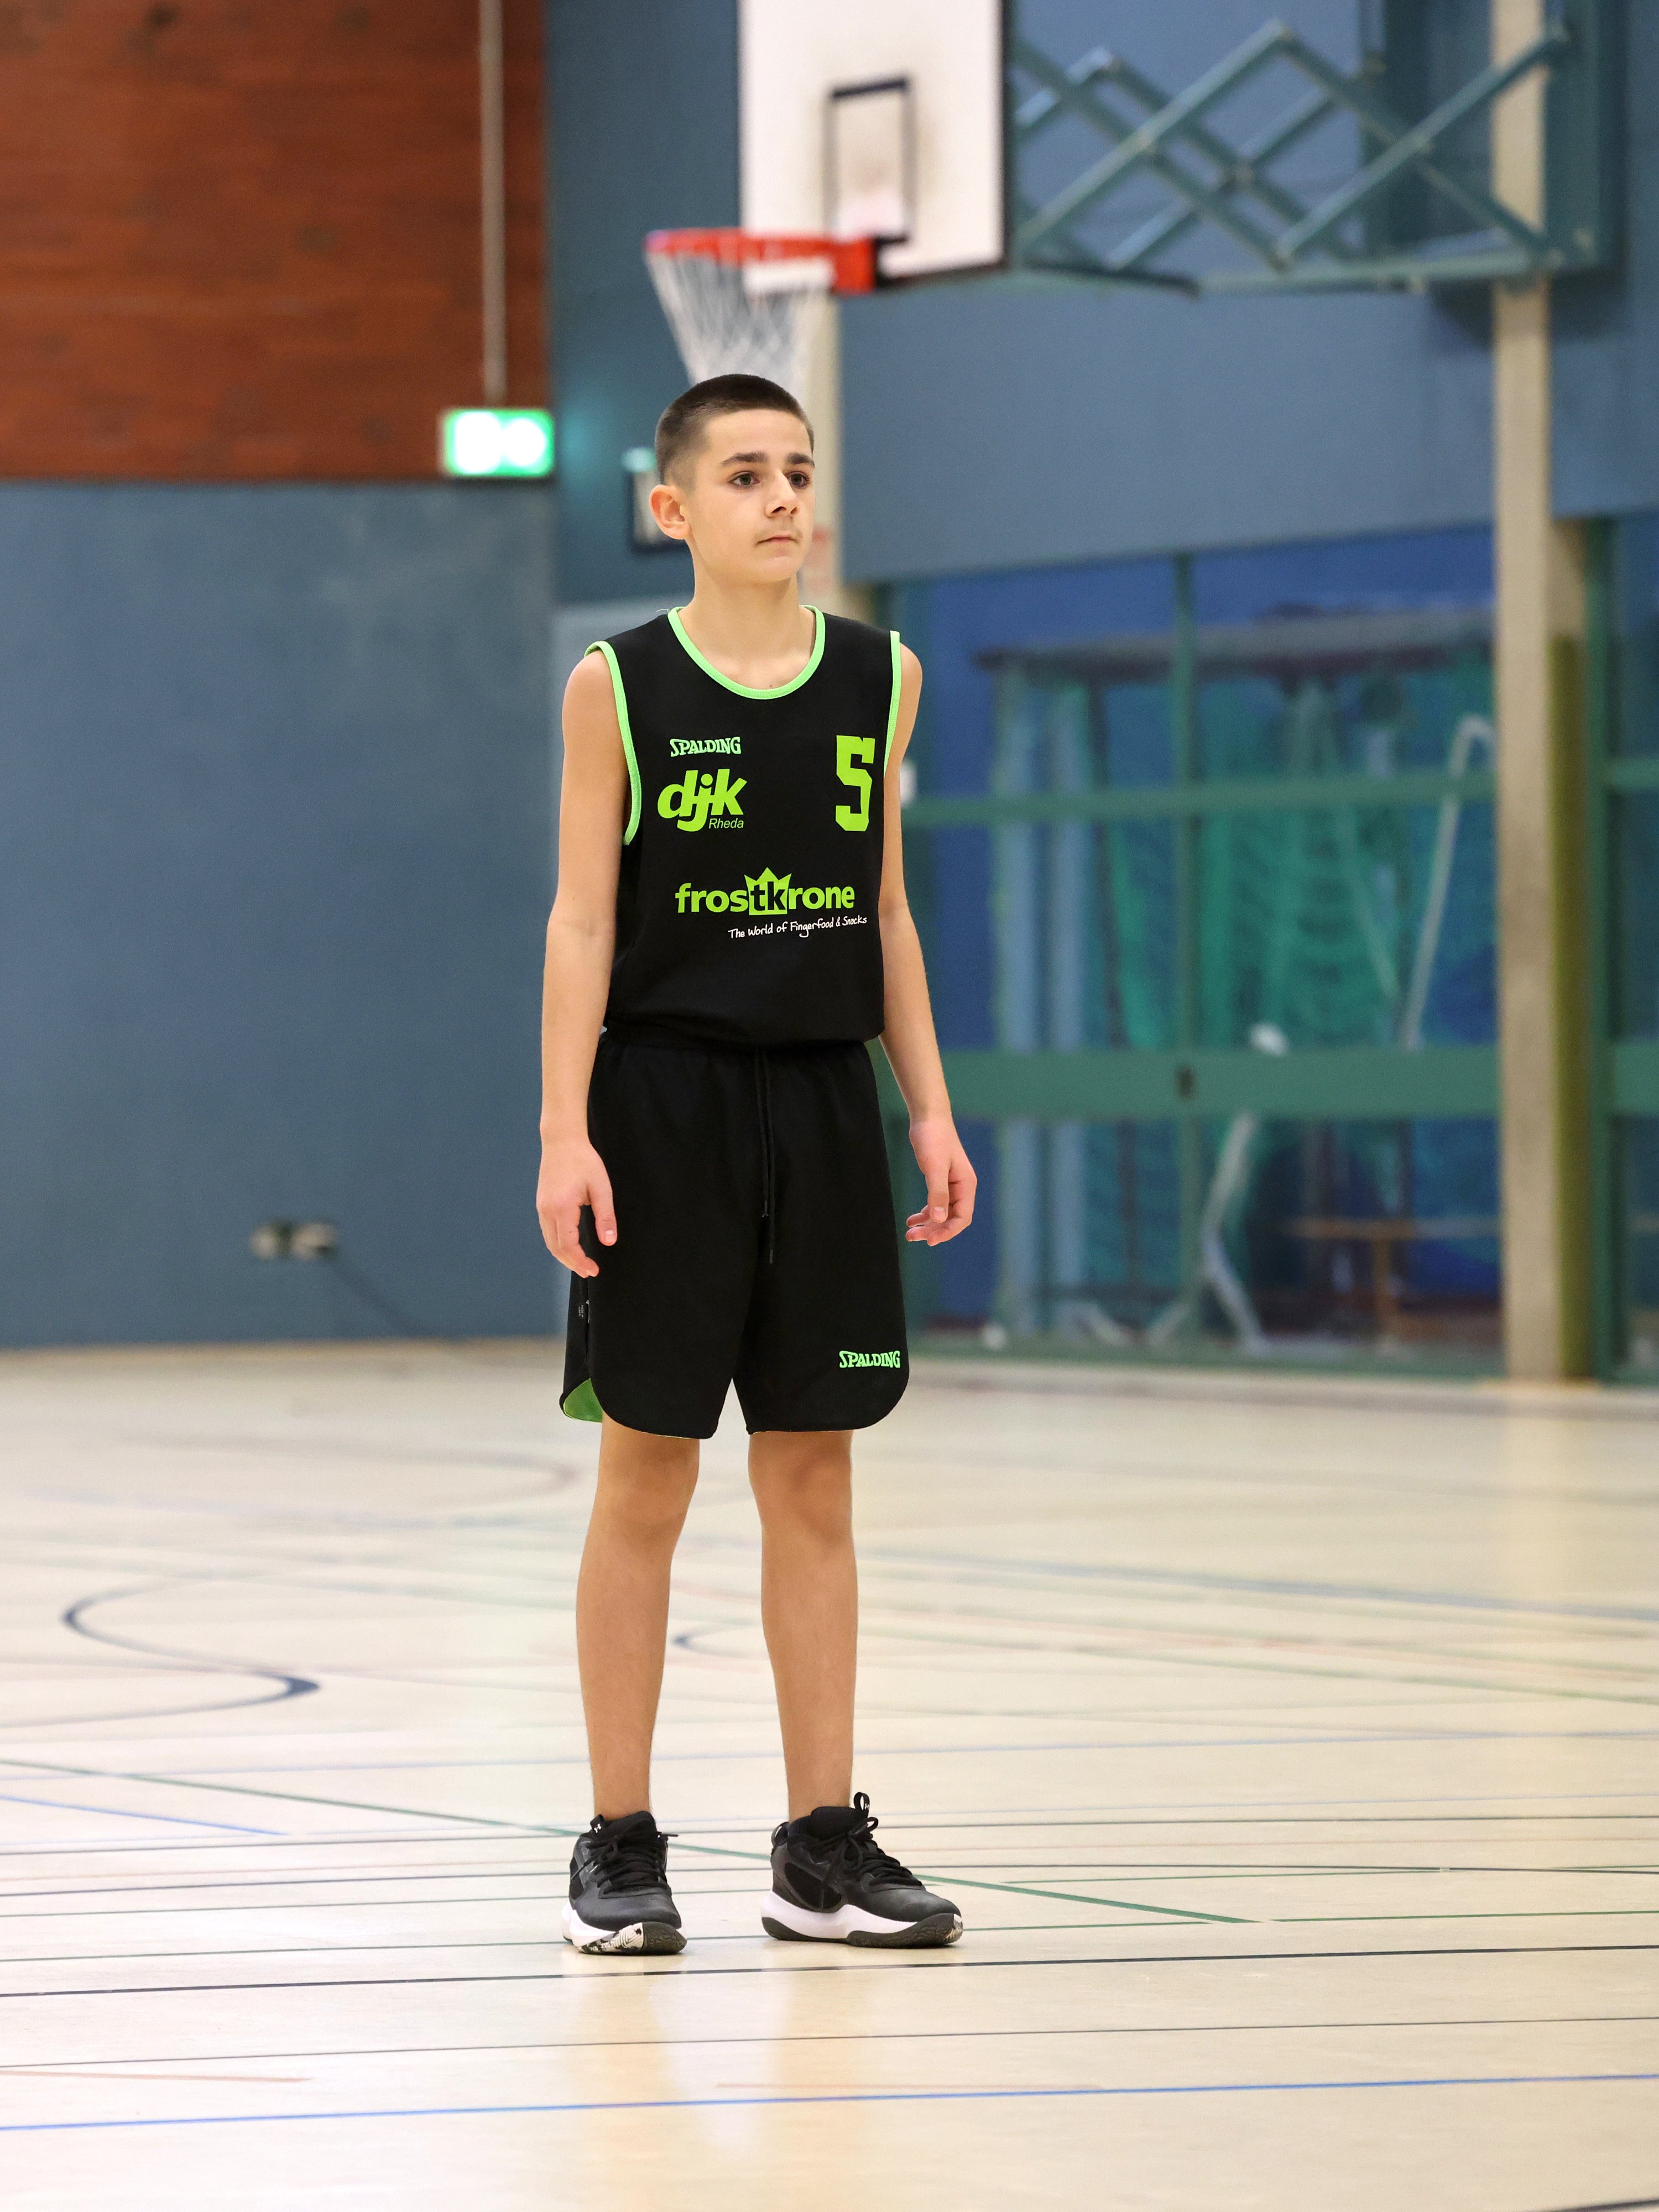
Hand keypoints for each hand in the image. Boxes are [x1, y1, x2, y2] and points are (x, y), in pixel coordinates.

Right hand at [536, 1137, 615, 1276]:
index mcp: (562, 1207)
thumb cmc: (583, 1161)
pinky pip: (547, 1231)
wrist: (561, 1141)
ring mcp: (541, 1208)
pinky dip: (557, 1244)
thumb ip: (605, 1216)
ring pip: (549, 1241)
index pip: (568, 1245)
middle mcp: (547, 1210)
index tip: (593, 1270)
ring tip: (580, 1264)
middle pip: (555, 1248)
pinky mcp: (541, 1204)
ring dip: (564, 1256)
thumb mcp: (601, 1187)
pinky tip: (569, 1246)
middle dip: (572, 1264)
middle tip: (588, 1272)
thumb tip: (609, 1241)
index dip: (580, 1262)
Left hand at [906, 1116, 975, 1245]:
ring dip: (928, 1225)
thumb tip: (938, 1219)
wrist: (928, 1117)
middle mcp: (961, 1187)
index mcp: (966, 1185)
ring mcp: (951, 1184)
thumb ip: (937, 1193)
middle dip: (934, 1231)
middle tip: (913, 1238)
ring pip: (942, 1213)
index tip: (930, 1240)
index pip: (962, 1217)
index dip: (947, 1232)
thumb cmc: (933, 1138)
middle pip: (951, 1218)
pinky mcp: (940, 1180)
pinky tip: (912, 1219)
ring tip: (910, 1233)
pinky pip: (935, 1203)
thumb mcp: (934, 1167)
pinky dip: (924, 1213)